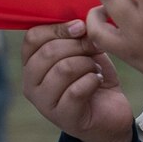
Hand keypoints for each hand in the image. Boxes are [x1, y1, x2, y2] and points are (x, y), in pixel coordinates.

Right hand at [22, 22, 134, 141]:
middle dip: (79, 45)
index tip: (82, 27)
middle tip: (96, 49)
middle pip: (48, 52)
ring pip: (63, 69)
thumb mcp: (85, 54)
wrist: (111, 118)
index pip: (32, 37)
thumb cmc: (94, 81)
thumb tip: (80, 23)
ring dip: (88, 65)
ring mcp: (44, 103)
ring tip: (96, 70)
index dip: (58, 28)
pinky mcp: (63, 117)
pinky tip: (98, 82)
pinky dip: (93, 81)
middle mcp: (31, 84)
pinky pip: (76, 90)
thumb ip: (77, 39)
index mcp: (31, 65)